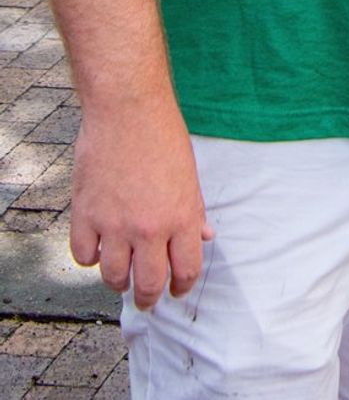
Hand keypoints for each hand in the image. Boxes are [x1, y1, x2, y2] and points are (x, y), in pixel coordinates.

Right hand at [70, 96, 213, 309]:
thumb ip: (194, 210)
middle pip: (149, 284)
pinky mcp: (86, 214)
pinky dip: (91, 257)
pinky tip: (98, 247)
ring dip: (119, 282)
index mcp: (182, 217)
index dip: (182, 287)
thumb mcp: (190, 174)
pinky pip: (84, 256)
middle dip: (150, 298)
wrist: (128, 108)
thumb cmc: (163, 135)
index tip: (176, 290)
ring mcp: (115, 224)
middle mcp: (150, 228)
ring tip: (122, 276)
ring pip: (114, 278)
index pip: (186, 271)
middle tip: (147, 299)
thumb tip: (204, 237)